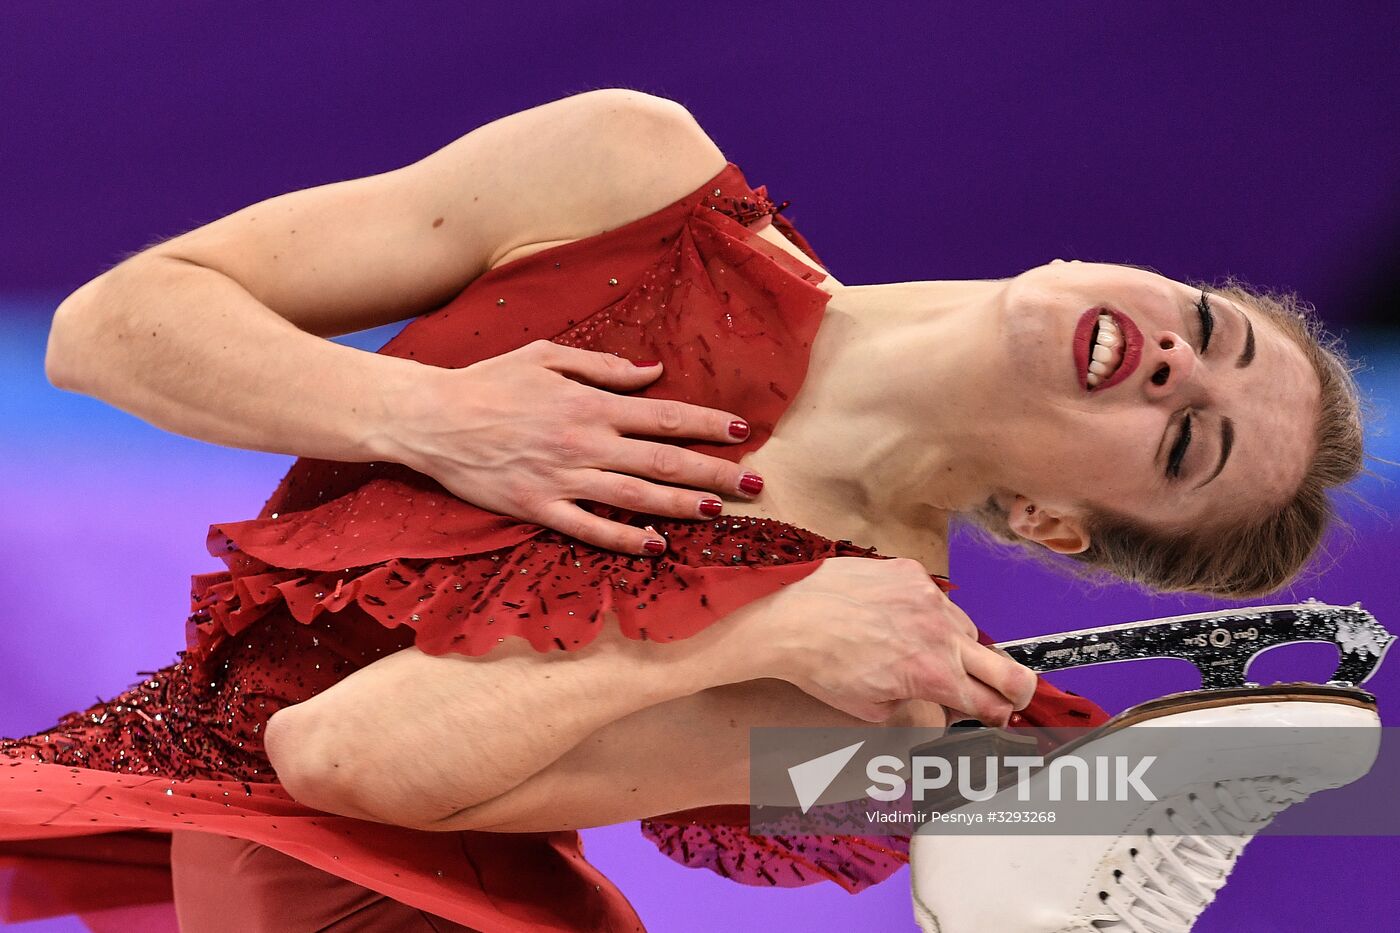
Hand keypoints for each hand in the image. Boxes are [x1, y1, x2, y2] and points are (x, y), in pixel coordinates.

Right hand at [386, 340, 760, 553]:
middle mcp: (584, 443)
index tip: (742, 432)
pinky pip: (588, 528)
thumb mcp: (547, 356)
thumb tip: (653, 371)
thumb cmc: (489, 381)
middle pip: (663, 462)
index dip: (707, 424)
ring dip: (681, 507)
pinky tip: (654, 546)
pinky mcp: (537, 508)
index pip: (664, 415)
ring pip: (635, 498)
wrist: (432, 417)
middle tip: (755, 484)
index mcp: (590, 405)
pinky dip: (623, 539)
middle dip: (714, 473)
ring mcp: (562, 479)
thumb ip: (603, 367)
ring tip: (718, 513)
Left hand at [755, 557, 1038, 723]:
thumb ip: (918, 709)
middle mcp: (941, 635)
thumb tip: (939, 708)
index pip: (993, 704)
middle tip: (1005, 697)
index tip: (994, 717)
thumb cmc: (823, 666)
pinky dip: (927, 613)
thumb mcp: (873, 709)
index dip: (999, 717)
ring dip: (958, 647)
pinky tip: (898, 620)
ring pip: (968, 630)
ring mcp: (930, 599)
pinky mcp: (912, 573)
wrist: (789, 618)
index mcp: (934, 676)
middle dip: (1014, 692)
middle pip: (1011, 672)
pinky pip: (936, 599)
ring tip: (921, 651)